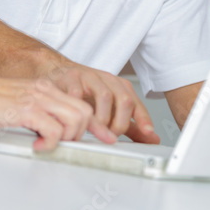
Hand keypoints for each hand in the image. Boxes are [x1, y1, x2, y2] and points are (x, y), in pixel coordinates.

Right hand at [0, 75, 93, 150]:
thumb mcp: (19, 103)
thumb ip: (37, 113)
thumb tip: (50, 133)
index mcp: (44, 88)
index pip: (81, 103)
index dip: (94, 124)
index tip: (103, 137)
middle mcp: (44, 91)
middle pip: (84, 112)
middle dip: (82, 134)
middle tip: (66, 144)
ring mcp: (36, 99)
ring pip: (74, 121)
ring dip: (67, 138)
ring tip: (50, 144)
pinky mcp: (26, 110)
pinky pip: (53, 130)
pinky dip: (50, 143)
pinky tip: (36, 145)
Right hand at [44, 63, 159, 144]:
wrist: (57, 71)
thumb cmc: (84, 91)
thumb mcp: (109, 107)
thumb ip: (130, 124)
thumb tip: (151, 138)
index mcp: (117, 85)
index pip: (135, 102)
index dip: (143, 119)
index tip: (147, 132)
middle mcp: (105, 79)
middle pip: (124, 98)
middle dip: (120, 122)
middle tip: (112, 136)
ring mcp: (88, 77)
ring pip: (104, 95)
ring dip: (103, 118)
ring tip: (97, 131)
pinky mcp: (70, 79)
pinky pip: (79, 96)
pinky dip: (80, 111)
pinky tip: (79, 122)